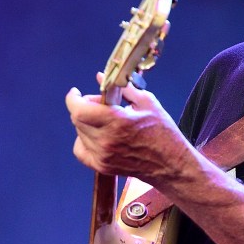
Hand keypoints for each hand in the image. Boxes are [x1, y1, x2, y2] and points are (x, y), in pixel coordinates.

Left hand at [65, 83, 190, 183]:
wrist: (170, 164)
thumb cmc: (163, 133)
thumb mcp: (147, 103)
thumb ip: (123, 89)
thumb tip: (102, 77)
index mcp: (117, 121)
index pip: (79, 109)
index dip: (73, 98)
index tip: (76, 93)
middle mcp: (106, 140)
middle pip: (78, 119)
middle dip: (84, 107)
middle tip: (99, 104)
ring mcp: (102, 155)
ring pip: (79, 132)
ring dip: (87, 123)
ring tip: (104, 121)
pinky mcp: (102, 166)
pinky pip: (80, 150)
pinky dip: (83, 140)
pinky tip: (97, 136)